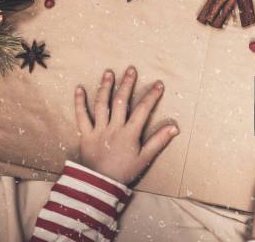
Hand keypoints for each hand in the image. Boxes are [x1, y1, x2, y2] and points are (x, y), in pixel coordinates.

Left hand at [74, 66, 178, 183]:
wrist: (99, 185)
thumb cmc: (124, 172)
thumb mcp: (144, 158)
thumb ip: (158, 141)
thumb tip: (175, 127)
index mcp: (129, 133)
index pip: (143, 110)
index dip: (152, 96)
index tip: (158, 84)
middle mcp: (114, 128)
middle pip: (121, 101)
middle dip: (127, 84)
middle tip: (131, 69)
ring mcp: (98, 130)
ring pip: (102, 104)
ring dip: (105, 87)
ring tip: (109, 72)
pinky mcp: (85, 134)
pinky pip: (81, 116)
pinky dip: (79, 102)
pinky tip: (79, 88)